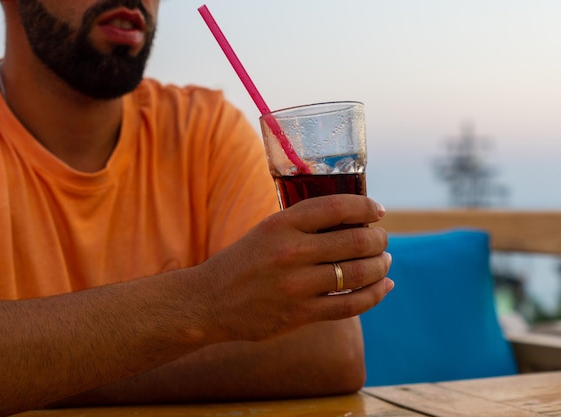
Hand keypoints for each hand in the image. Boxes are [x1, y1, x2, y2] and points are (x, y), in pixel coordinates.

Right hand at [193, 194, 392, 342]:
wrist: (208, 302)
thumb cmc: (242, 263)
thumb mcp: (267, 231)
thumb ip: (303, 224)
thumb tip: (353, 220)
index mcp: (281, 224)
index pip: (336, 207)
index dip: (366, 206)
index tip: (378, 210)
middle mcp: (290, 252)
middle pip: (355, 240)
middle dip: (379, 239)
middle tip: (382, 240)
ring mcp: (296, 286)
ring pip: (358, 273)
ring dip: (380, 266)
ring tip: (384, 261)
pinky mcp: (300, 314)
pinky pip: (350, 305)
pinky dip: (374, 295)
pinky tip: (384, 286)